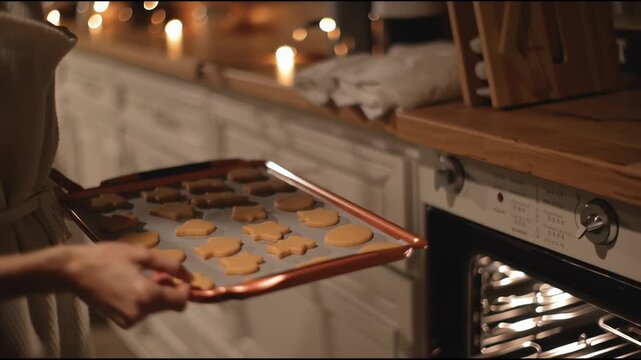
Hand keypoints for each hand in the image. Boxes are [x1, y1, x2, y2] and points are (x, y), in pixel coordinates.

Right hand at [62, 243, 191, 328]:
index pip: (180, 300)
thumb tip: (188, 275)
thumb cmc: (105, 257)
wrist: (72, 270)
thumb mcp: (141, 254)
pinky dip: (145, 299)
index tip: (180, 276)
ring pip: (157, 308)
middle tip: (158, 272)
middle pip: (170, 306)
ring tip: (142, 275)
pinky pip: (143, 311)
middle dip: (170, 289)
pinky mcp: (121, 321)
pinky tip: (132, 285)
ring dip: (157, 293)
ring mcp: (129, 319)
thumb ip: (169, 265)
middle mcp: (139, 312)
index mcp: (146, 295)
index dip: (185, 288)